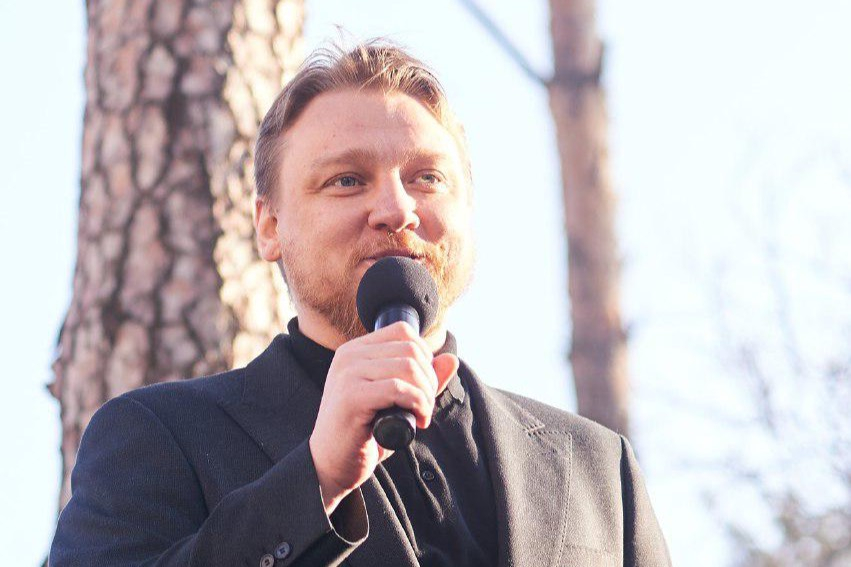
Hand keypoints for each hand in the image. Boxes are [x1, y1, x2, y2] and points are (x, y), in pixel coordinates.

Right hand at [308, 322, 458, 514]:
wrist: (330, 465)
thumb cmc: (363, 433)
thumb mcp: (396, 401)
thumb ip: (421, 379)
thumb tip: (451, 358)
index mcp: (356, 350)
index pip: (403, 331)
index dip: (425, 356)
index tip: (424, 386)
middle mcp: (349, 356)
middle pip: (410, 349)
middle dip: (430, 379)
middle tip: (425, 406)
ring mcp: (348, 374)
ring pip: (408, 367)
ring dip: (426, 394)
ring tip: (422, 414)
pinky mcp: (351, 397)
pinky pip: (398, 389)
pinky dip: (417, 404)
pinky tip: (417, 421)